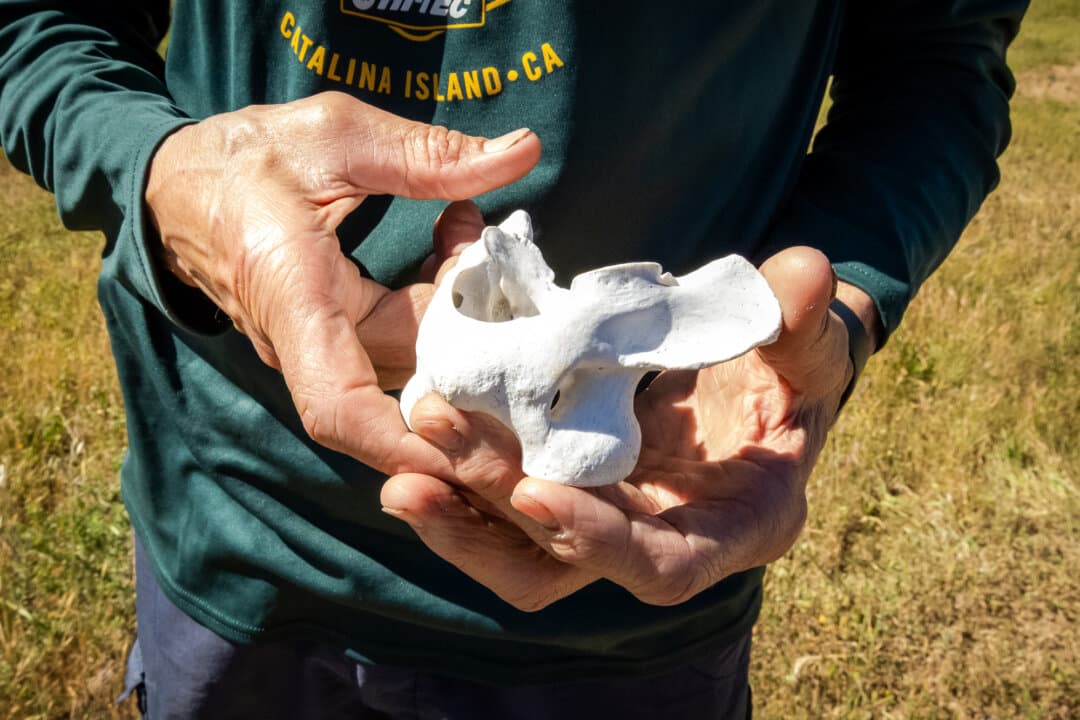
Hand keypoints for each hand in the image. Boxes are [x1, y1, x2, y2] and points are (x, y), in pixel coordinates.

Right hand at [145, 91, 539, 474]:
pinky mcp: (331, 346)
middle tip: (484, 240)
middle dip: (470, 325)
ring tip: (463, 229)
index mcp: (293, 296)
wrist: (180, 183)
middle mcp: (304, 344)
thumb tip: (525, 150)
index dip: (411, 444)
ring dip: (458, 311)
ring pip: (411, 362)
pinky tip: (447, 248)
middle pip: (407, 377)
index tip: (483, 452)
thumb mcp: (338, 133)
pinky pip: (399, 347)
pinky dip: (437, 308)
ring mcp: (317, 353)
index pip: (341, 406)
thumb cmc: (246, 157)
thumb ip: (430, 154)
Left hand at [382, 244, 866, 609]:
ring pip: (517, 540)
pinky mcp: (573, 479)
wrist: (764, 371)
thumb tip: (808, 273)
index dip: (599, 542)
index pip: (661, 566)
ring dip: (457, 501)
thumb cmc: (801, 368)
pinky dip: (462, 466)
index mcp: (732, 527)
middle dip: (494, 502)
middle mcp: (658, 535)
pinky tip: (418, 421)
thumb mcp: (814, 347)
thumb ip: (806, 322)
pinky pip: (506, 489)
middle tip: (434, 430)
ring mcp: (608, 513)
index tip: (537, 496)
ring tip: (403, 446)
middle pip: (561, 558)